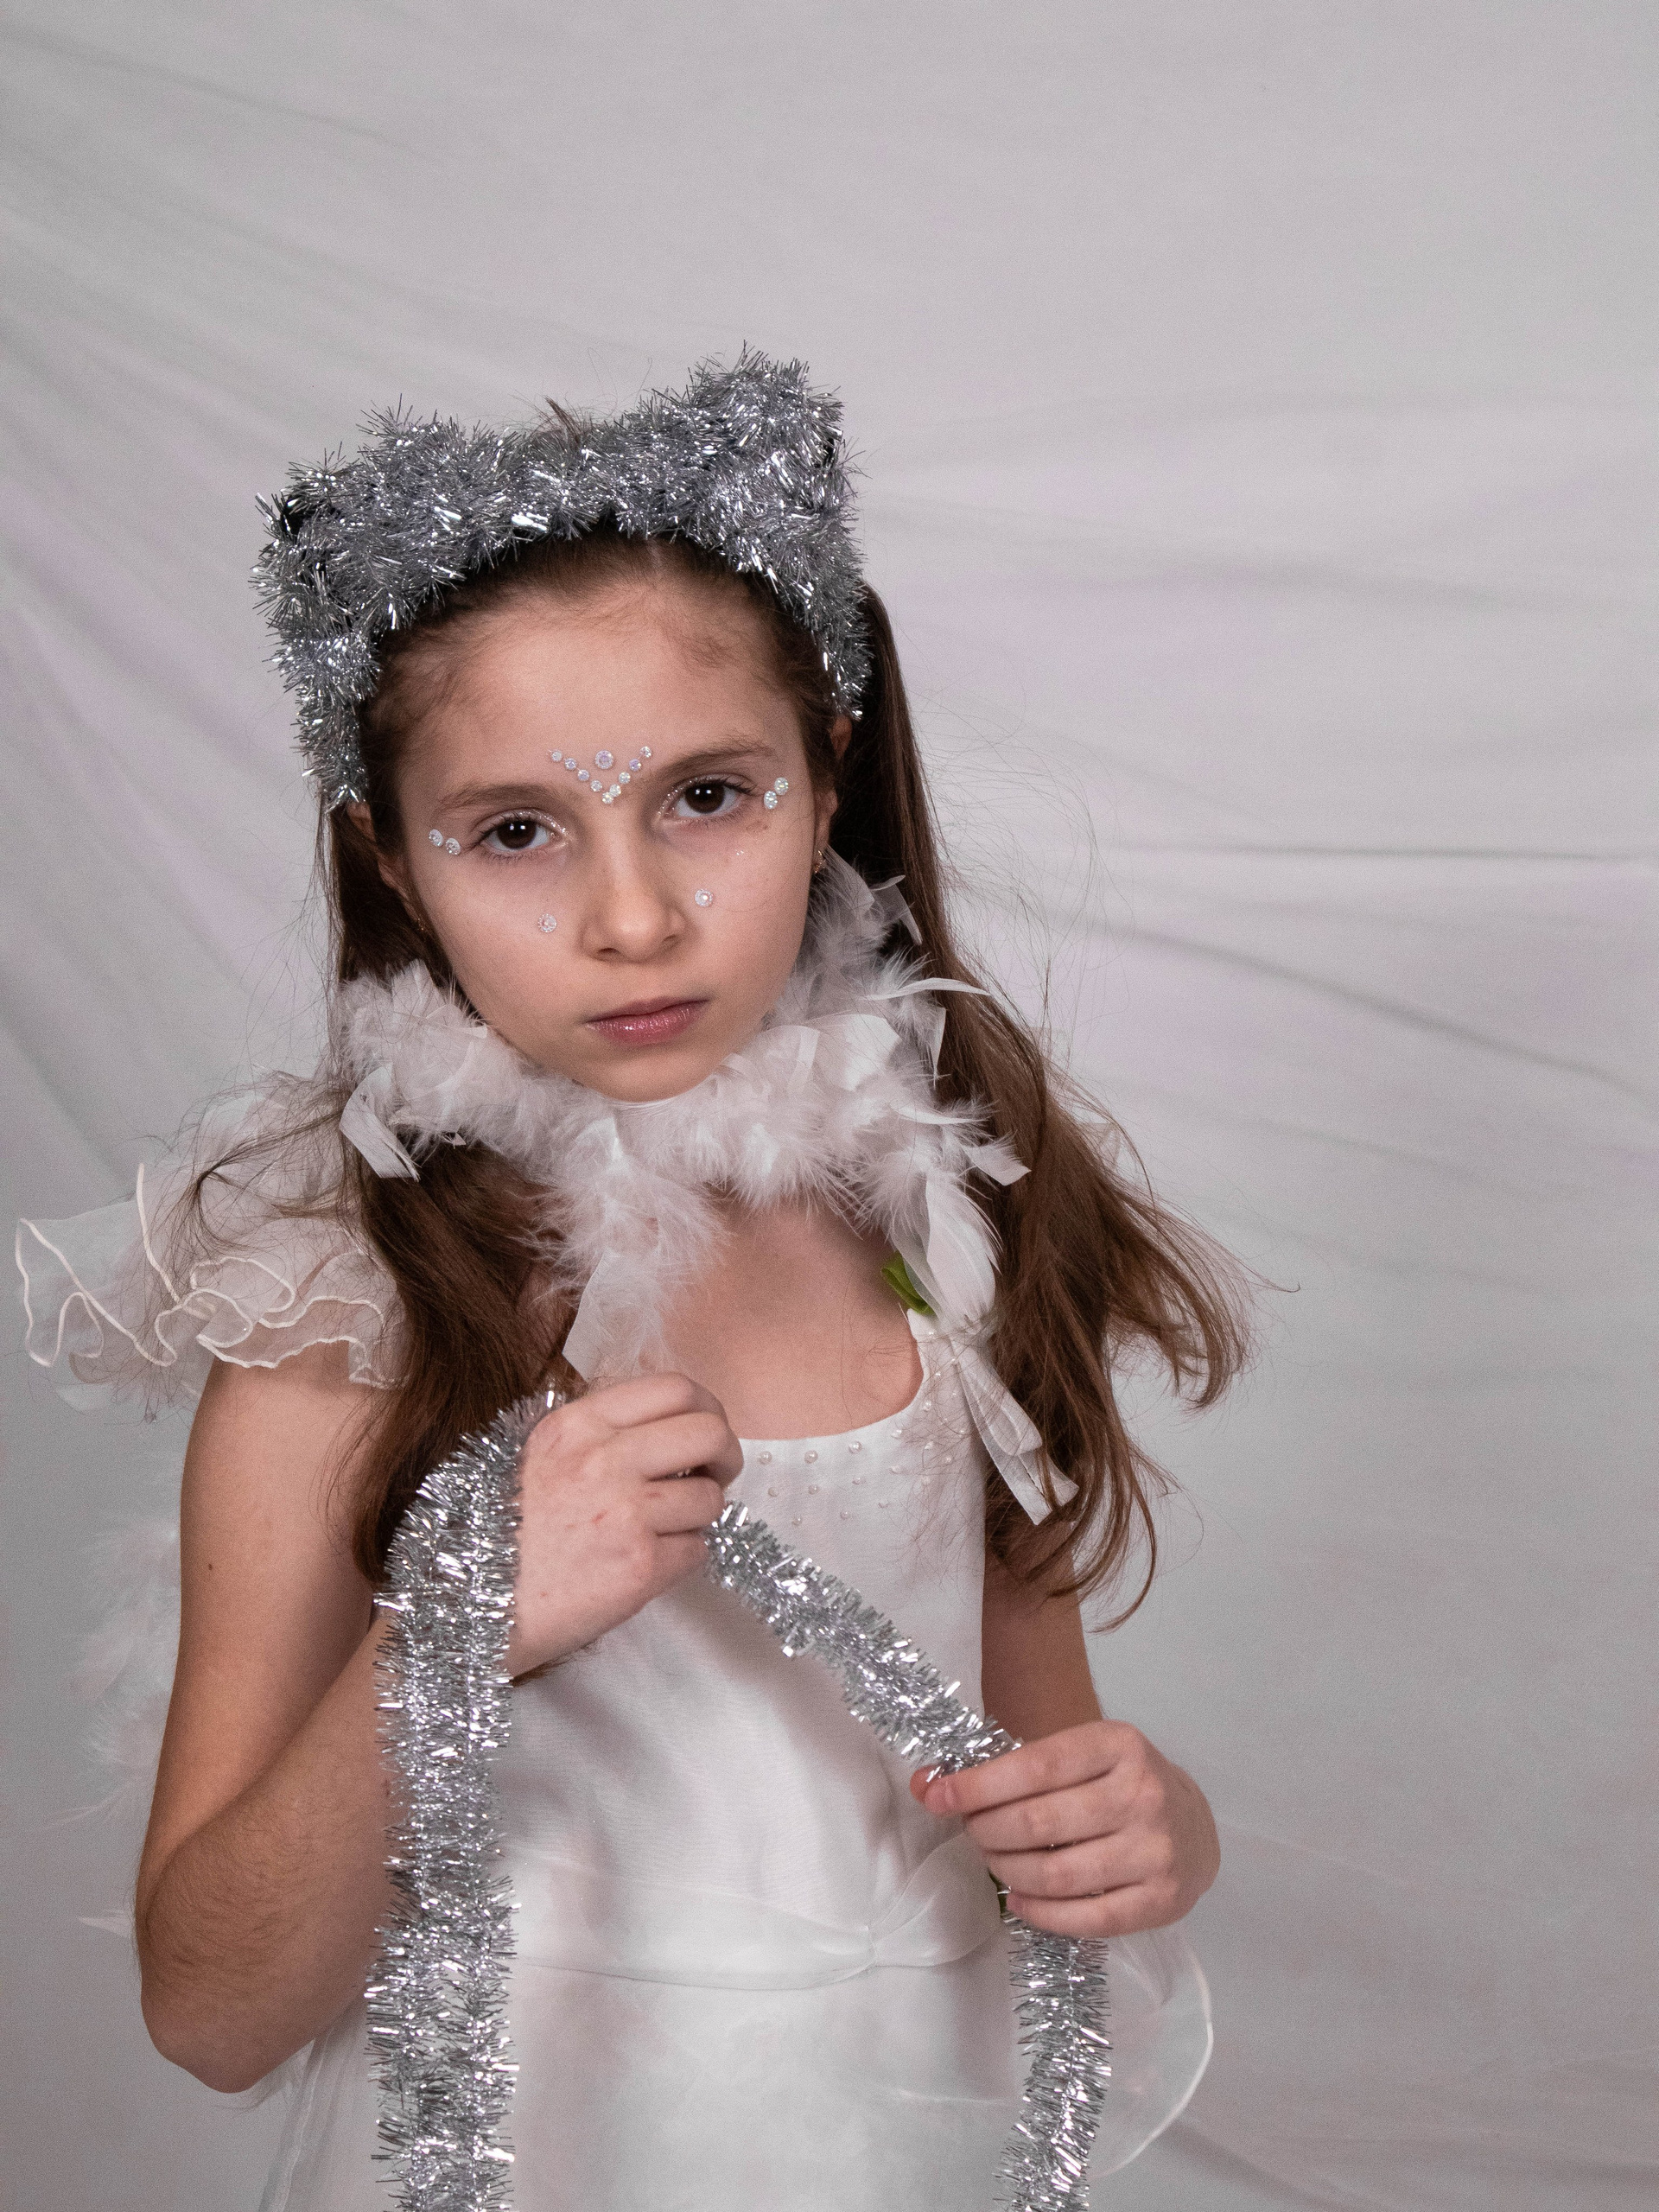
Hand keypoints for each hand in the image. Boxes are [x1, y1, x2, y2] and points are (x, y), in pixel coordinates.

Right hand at [507, 1373, 741, 1674]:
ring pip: (710, 1497)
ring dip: (698, 1516)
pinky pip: (697, 1550)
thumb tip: (664, 1432)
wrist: (468, 1609)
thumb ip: (594, 1437)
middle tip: (715, 1475)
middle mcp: (602, 1459)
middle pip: (709, 1432)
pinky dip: (682, 1558)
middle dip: (725, 1454)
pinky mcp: (640, 1565)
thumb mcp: (534, 1458)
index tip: (704, 1432)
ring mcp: (624, 1512)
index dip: (705, 1408)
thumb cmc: (498, 1537)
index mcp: (577, 1426)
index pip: (674, 1387)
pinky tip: (645, 1565)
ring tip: (663, 1531)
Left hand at [909, 1719, 1219, 1936]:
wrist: (1195, 1824)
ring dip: (1007, 1871)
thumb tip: (925, 1785)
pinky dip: (1039, 1913)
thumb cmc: (1119, 1783)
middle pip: (1038, 1823)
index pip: (1034, 1767)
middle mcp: (1143, 1793)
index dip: (977, 1785)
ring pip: (1056, 1874)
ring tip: (994, 1862)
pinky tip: (1019, 1900)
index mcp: (1118, 1744)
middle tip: (972, 1833)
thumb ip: (1009, 1767)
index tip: (937, 1795)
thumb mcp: (1078, 1756)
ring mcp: (1156, 1850)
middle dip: (987, 1831)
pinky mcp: (1161, 1901)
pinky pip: (1085, 1919)